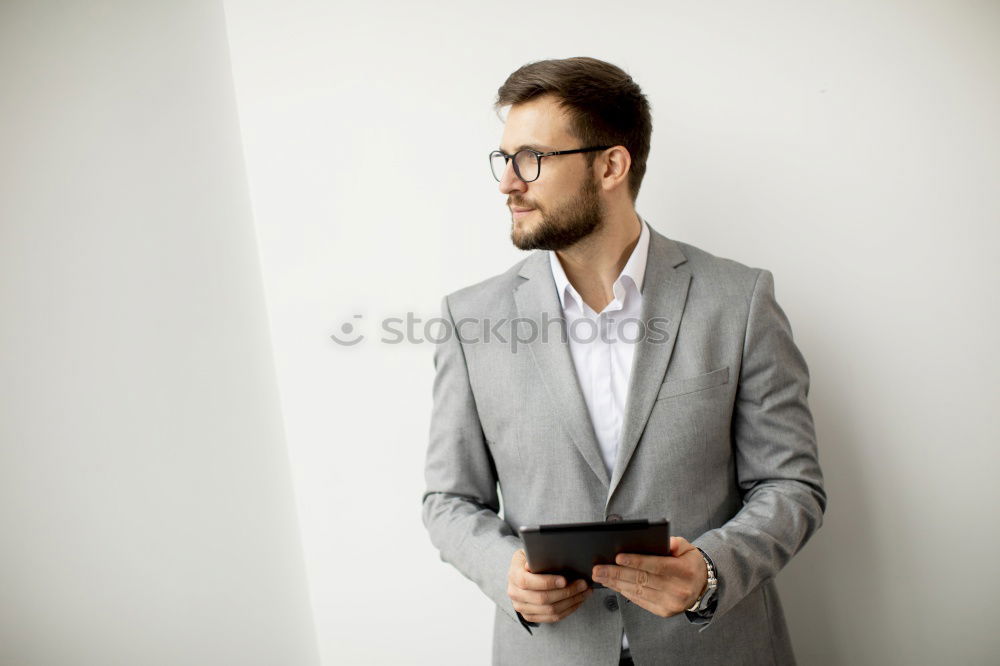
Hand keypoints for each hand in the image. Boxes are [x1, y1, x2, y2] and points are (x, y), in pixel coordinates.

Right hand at [507, 549, 591, 622]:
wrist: (519, 574)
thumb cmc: (529, 560)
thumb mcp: (529, 553)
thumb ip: (536, 556)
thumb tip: (546, 558)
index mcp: (513, 575)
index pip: (527, 582)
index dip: (547, 582)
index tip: (564, 580)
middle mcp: (515, 593)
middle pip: (543, 599)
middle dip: (566, 592)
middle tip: (582, 584)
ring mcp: (521, 607)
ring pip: (550, 610)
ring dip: (571, 602)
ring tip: (585, 592)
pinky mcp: (530, 616)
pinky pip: (552, 617)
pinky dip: (568, 610)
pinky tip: (578, 601)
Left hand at [591, 536, 707, 617]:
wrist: (701, 587)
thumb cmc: (689, 563)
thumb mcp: (687, 548)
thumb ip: (674, 543)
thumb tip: (659, 541)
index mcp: (685, 572)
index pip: (657, 566)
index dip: (636, 561)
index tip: (618, 557)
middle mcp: (678, 590)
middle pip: (642, 580)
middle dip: (617, 573)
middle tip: (598, 569)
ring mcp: (671, 604)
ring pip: (638, 592)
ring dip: (615, 583)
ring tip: (600, 576)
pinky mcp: (664, 612)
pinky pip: (640, 601)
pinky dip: (624, 592)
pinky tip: (612, 584)